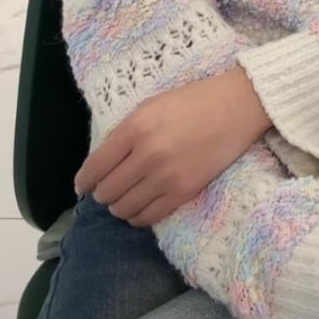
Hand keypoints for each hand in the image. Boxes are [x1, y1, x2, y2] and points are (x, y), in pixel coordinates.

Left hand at [74, 67, 270, 227]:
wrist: (236, 107)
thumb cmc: (191, 101)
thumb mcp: (150, 106)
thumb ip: (124, 133)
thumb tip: (102, 164)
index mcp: (135, 128)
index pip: (95, 167)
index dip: (84, 181)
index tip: (82, 186)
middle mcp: (147, 155)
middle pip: (107, 192)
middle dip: (102, 194)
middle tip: (106, 190)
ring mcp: (166, 176)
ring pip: (124, 209)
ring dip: (119, 207)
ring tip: (123, 200)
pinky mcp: (184, 192)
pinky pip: (149, 217)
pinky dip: (138, 217)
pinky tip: (139, 210)